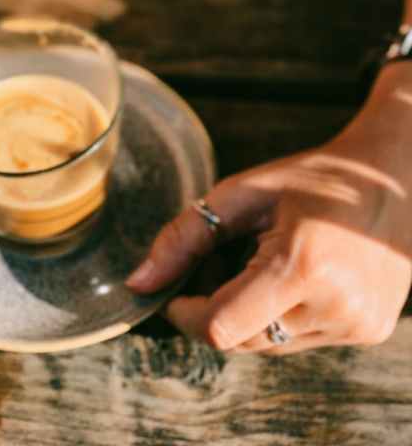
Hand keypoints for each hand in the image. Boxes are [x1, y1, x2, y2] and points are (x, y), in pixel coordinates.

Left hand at [126, 76, 411, 354]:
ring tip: (266, 261)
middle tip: (222, 263)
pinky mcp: (368, 333)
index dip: (187, 313)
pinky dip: (283, 316)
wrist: (395, 180)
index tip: (175, 291)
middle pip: (241, 339)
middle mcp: (333, 305)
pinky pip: (301, 341)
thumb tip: (137, 284)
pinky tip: (297, 274)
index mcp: (300, 265)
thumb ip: (184, 238)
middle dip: (216, 310)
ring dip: (251, 314)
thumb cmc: (313, 179)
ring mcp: (355, 325)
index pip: (221, 326)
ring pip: (269, 344)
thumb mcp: (242, 193)